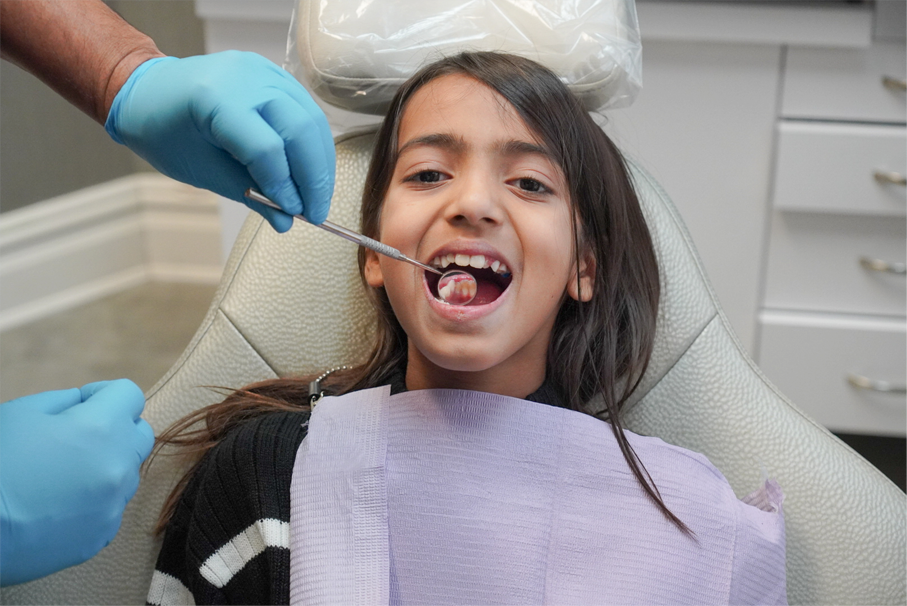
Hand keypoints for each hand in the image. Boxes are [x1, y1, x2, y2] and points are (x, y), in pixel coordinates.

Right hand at [0, 380, 153, 585]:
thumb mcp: (21, 413)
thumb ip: (63, 400)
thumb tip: (84, 404)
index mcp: (101, 428)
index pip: (130, 395)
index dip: (104, 394)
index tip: (82, 403)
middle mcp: (119, 464)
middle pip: (139, 434)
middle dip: (116, 428)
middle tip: (78, 437)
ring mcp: (114, 503)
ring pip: (127, 472)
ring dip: (107, 465)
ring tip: (64, 474)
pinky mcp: (104, 533)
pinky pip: (111, 506)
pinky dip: (95, 499)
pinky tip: (60, 504)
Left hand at [105, 51, 335, 231]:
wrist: (148, 91)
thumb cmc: (164, 130)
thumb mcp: (202, 170)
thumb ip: (248, 194)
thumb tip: (286, 221)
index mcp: (216, 98)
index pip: (267, 148)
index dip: (285, 186)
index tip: (293, 214)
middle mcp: (245, 77)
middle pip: (300, 130)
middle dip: (314, 177)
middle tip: (315, 212)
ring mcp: (263, 70)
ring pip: (312, 119)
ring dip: (321, 163)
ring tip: (317, 196)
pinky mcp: (274, 73)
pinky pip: (306, 110)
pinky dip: (313, 144)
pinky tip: (310, 170)